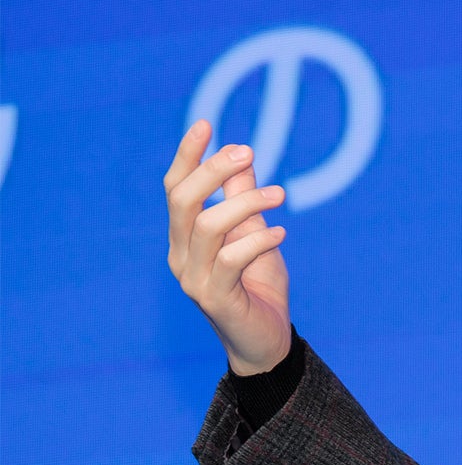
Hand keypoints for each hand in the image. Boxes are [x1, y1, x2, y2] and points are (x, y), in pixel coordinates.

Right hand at [164, 119, 291, 374]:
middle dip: (213, 170)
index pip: (175, 189)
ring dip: (246, 203)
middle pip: (182, 201)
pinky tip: (282, 233)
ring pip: (208, 226)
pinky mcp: (214, 300)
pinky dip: (259, 240)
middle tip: (250, 152)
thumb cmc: (257, 285)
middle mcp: (180, 256)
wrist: (265, 341)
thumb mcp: (253, 233)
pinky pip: (231, 260)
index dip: (186, 156)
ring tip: (281, 194)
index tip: (205, 124)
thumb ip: (242, 199)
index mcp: (185, 238)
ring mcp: (193, 279)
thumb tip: (242, 155)